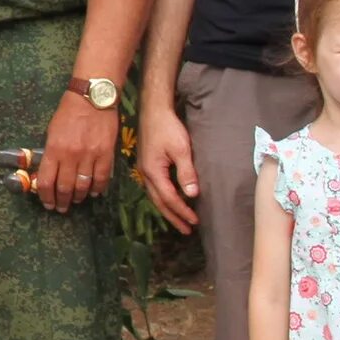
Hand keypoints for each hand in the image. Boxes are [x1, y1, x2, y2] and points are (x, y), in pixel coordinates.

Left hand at [33, 85, 120, 213]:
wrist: (92, 97)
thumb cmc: (68, 112)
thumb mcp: (52, 131)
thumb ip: (51, 153)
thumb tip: (49, 173)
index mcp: (54, 149)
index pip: (46, 181)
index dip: (46, 197)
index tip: (47, 203)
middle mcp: (71, 156)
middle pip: (65, 188)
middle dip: (61, 201)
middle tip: (61, 207)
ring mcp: (90, 156)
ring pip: (83, 187)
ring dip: (78, 198)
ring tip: (76, 201)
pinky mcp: (106, 155)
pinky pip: (101, 179)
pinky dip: (97, 189)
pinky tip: (93, 193)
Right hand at [136, 105, 200, 232]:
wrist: (153, 109)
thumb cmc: (167, 127)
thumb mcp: (181, 149)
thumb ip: (186, 172)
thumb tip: (192, 194)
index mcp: (153, 171)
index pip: (169, 198)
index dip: (182, 211)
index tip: (195, 221)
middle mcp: (146, 173)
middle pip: (159, 202)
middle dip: (173, 217)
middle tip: (187, 230)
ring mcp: (144, 169)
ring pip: (155, 196)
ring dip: (168, 209)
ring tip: (180, 220)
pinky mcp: (147, 163)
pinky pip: (155, 188)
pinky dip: (164, 198)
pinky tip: (171, 199)